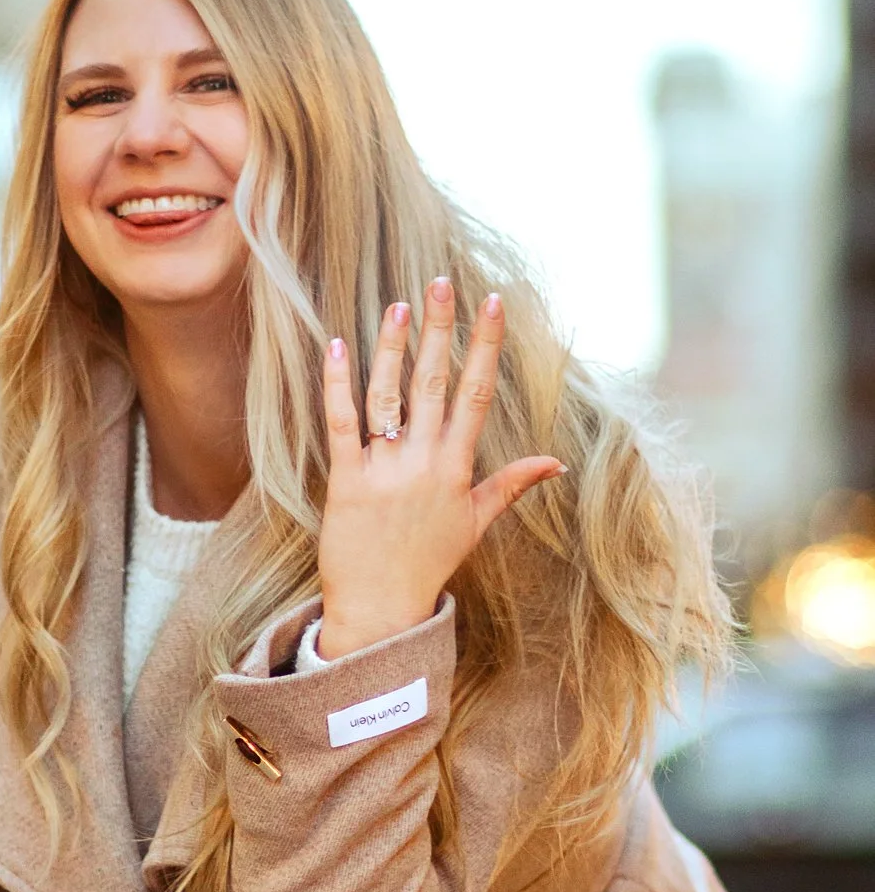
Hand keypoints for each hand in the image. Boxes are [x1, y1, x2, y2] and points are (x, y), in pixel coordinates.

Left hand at [317, 280, 564, 658]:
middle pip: (435, 383)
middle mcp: (424, 464)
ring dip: (394, 348)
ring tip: (398, 304)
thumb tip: (556, 462)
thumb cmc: (427, 563)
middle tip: (442, 282)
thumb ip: (511, 484)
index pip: (477, 393)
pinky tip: (336, 347)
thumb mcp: (475, 523)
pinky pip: (342, 425)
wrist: (380, 609)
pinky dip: (338, 385)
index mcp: (458, 468)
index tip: (492, 303)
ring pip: (390, 397)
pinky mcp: (346, 482)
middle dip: (440, 330)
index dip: (486, 345)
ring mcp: (385, 471)